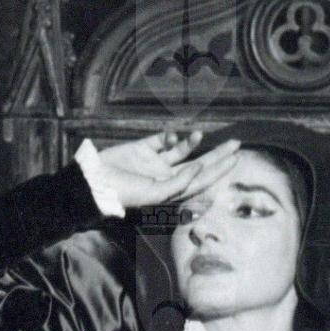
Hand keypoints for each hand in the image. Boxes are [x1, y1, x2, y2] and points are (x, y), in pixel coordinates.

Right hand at [93, 128, 239, 210]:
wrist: (93, 182)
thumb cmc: (123, 194)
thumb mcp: (154, 194)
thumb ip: (179, 183)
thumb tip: (199, 168)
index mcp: (171, 192)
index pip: (201, 181)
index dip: (219, 170)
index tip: (236, 158)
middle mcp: (166, 177)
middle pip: (198, 165)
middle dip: (217, 155)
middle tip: (236, 143)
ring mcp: (154, 163)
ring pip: (182, 151)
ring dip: (192, 143)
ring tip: (198, 135)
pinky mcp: (142, 149)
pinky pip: (161, 140)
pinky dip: (170, 136)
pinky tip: (172, 136)